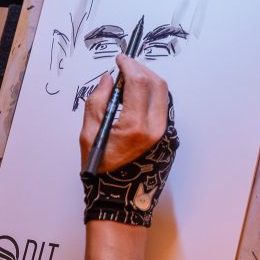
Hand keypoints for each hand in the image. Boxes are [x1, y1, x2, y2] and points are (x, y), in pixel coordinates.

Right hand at [79, 54, 168, 172]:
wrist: (119, 199)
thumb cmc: (101, 169)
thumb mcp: (89, 134)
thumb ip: (97, 101)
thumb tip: (108, 79)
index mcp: (135, 127)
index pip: (139, 83)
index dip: (129, 65)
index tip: (120, 59)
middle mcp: (156, 130)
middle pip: (158, 85)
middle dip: (142, 70)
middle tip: (126, 66)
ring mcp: (167, 136)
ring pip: (164, 96)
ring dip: (149, 82)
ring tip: (130, 81)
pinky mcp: (170, 140)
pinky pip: (164, 110)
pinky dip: (153, 97)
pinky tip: (138, 99)